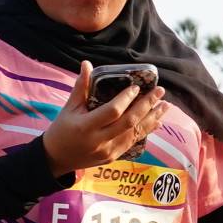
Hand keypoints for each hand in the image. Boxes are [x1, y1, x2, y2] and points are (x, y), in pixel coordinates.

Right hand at [39, 61, 167, 173]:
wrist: (56, 159)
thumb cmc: (61, 130)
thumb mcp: (69, 108)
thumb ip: (80, 87)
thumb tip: (87, 64)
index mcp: (85, 126)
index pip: (112, 111)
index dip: (126, 99)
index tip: (136, 87)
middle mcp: (99, 140)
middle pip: (129, 122)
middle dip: (147, 105)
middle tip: (160, 91)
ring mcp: (108, 151)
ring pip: (135, 133)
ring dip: (152, 118)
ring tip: (165, 105)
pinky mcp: (113, 157)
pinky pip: (133, 142)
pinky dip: (146, 130)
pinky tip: (156, 121)